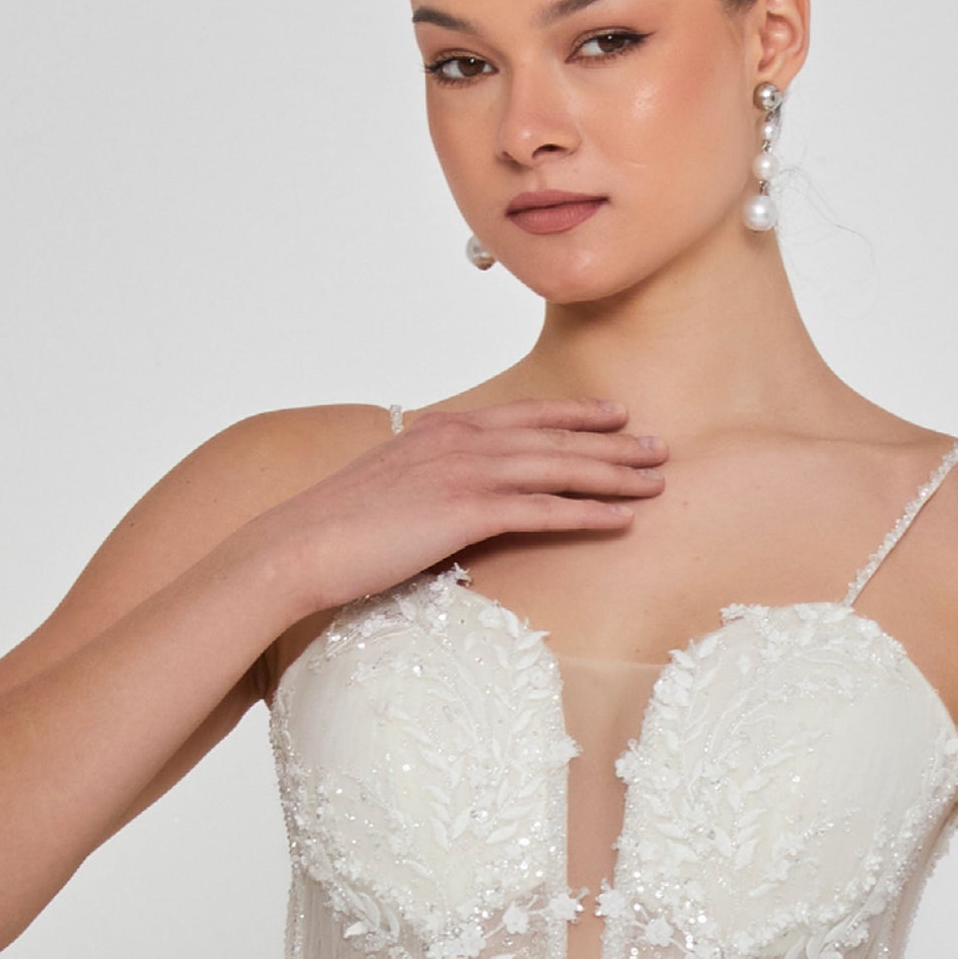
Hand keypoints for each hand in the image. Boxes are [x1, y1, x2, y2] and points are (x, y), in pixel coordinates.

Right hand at [257, 398, 667, 616]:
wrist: (297, 545)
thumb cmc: (334, 528)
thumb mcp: (386, 487)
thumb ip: (423, 478)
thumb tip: (442, 494)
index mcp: (441, 429)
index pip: (523, 415)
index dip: (574, 413)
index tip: (613, 414)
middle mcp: (460, 441)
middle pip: (554, 436)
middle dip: (613, 442)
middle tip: (660, 447)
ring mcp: (465, 473)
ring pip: (559, 468)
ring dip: (615, 474)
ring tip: (657, 480)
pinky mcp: (467, 512)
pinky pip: (543, 509)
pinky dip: (589, 512)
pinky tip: (623, 519)